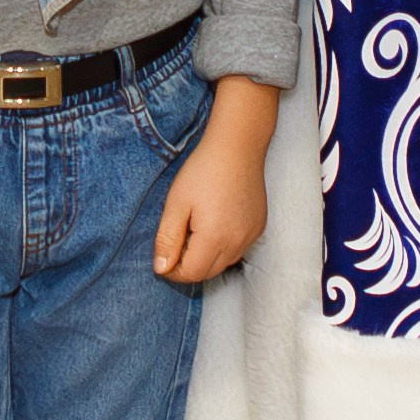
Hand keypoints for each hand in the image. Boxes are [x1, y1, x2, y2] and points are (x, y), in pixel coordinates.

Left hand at [154, 75, 281, 287]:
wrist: (237, 146)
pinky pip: (238, 249)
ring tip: (194, 229)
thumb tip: (160, 269)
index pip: (191, 274)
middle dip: (188, 265)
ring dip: (206, 257)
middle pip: (208, 272)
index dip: (172, 270)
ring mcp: (251, 235)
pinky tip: (214, 223)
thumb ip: (167, 239)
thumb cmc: (202, 171)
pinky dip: (223, 246)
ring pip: (224, 262)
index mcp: (214, 238)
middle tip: (176, 240)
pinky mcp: (259, 226)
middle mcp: (237, 243)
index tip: (163, 254)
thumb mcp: (176, 203)